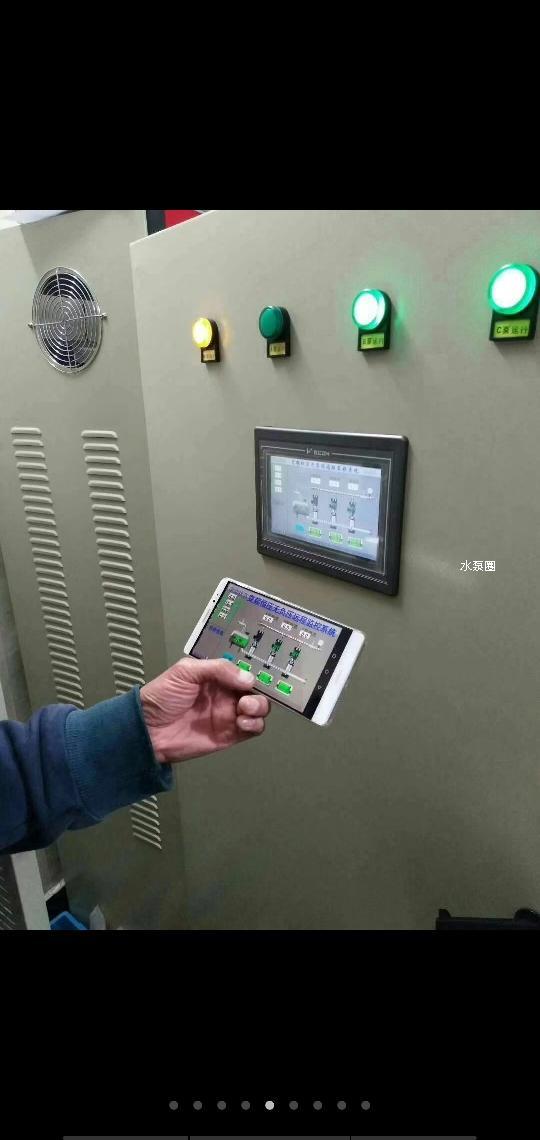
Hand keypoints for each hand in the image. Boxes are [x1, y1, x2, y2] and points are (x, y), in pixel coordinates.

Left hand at [140, 657, 270, 763]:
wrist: (148, 731)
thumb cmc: (161, 697)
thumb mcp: (185, 672)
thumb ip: (217, 669)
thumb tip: (247, 677)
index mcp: (216, 676)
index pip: (243, 670)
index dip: (253, 672)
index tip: (254, 676)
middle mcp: (225, 694)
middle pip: (256, 690)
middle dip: (259, 693)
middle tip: (246, 698)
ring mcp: (228, 714)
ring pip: (259, 709)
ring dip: (259, 708)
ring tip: (245, 709)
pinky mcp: (229, 735)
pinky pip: (253, 730)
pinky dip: (255, 725)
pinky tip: (243, 723)